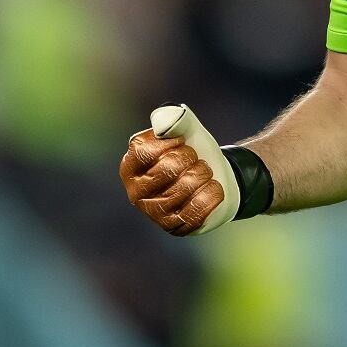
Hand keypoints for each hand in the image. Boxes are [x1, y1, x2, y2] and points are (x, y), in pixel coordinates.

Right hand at [118, 104, 239, 235]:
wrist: (217, 177)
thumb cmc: (193, 151)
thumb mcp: (186, 129)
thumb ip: (174, 118)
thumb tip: (162, 123)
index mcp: (129, 166)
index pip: (145, 151)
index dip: (171, 142)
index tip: (183, 141)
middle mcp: (136, 192)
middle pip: (168, 168)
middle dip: (192, 158)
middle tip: (195, 160)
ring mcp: (154, 213)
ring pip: (187, 187)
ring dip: (204, 175)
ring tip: (203, 174)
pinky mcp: (174, 228)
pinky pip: (199, 209)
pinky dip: (213, 193)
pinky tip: (212, 188)